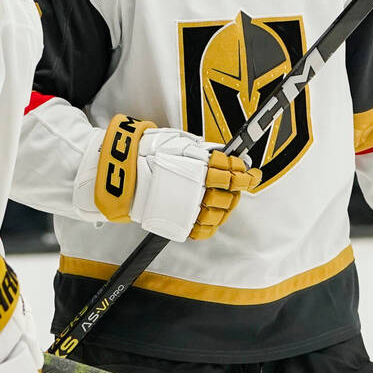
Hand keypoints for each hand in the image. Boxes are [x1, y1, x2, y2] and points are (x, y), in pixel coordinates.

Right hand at [75, 115, 259, 242]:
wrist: (122, 174)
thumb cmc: (149, 153)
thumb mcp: (181, 142)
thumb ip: (207, 151)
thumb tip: (229, 156)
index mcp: (200, 168)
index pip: (233, 175)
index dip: (246, 175)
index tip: (251, 174)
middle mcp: (197, 190)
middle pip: (229, 195)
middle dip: (236, 190)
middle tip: (236, 184)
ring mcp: (188, 209)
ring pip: (219, 214)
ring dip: (225, 207)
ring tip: (221, 199)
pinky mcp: (178, 223)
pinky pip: (203, 230)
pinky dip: (210, 225)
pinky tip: (210, 215)